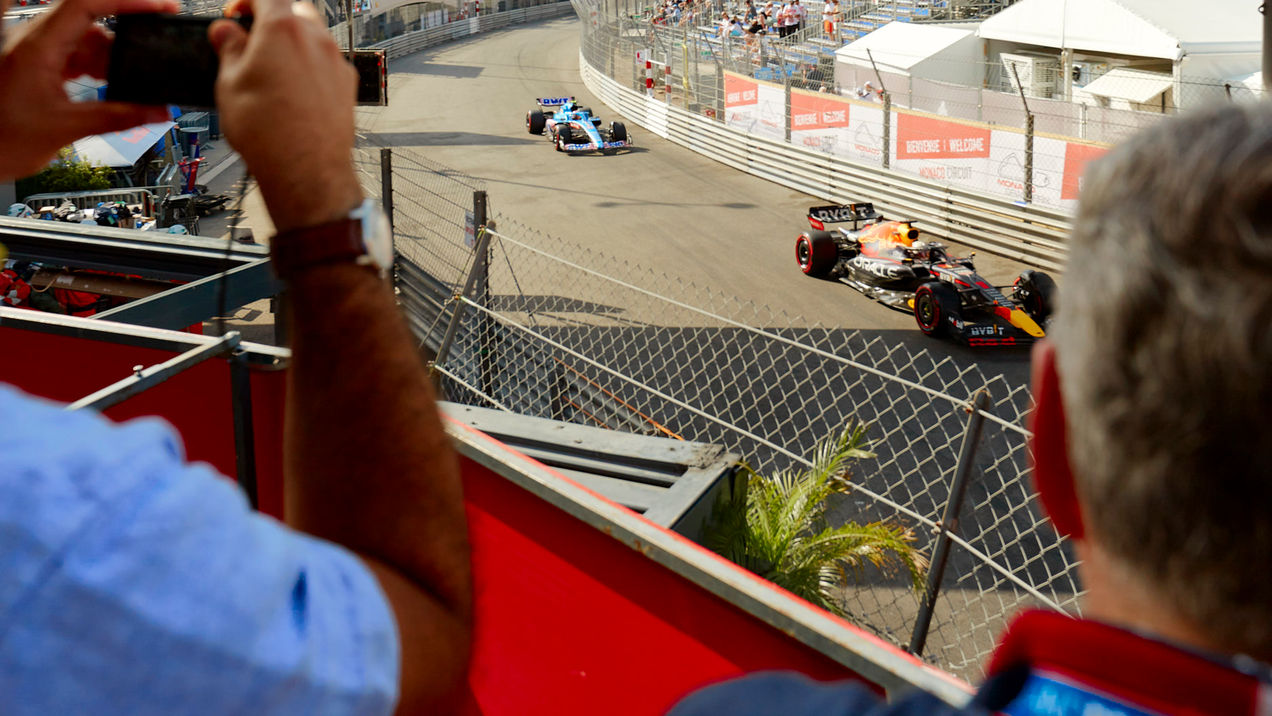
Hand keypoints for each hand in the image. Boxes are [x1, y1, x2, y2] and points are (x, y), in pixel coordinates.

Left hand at [0, 0, 175, 180]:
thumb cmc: (2, 140)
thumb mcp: (67, 128)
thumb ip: (118, 118)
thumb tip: (157, 111)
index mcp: (36, 48)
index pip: (86, 5)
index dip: (127, 2)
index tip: (159, 8)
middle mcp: (35, 44)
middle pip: (91, 23)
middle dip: (123, 42)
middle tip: (148, 62)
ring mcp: (37, 55)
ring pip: (86, 42)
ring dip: (111, 62)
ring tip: (126, 88)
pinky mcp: (40, 69)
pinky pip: (77, 57)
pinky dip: (98, 70)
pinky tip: (109, 89)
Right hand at [210, 0, 361, 231]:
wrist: (307, 172)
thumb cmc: (269, 133)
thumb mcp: (229, 84)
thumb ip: (229, 49)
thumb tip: (225, 32)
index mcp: (282, 29)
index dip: (246, 1)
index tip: (235, 14)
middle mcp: (316, 39)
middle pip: (296, 9)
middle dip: (275, 16)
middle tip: (254, 38)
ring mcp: (336, 62)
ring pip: (316, 35)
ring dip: (295, 40)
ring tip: (274, 66)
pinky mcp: (348, 86)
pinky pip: (329, 62)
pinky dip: (312, 64)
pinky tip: (296, 88)